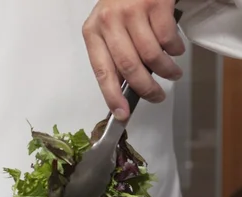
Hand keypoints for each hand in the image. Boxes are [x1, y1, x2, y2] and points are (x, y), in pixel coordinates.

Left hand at [82, 0, 184, 119]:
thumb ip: (111, 55)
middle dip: (146, 89)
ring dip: (166, 71)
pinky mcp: (156, 3)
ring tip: (172, 73)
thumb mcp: (107, 28)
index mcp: (92, 32)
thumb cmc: (122, 6)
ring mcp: (132, 10)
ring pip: (152, 55)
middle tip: (157, 97)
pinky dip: (175, 49)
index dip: (112, 96)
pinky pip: (168, 38)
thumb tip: (121, 91)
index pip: (101, 71)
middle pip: (129, 67)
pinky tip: (175, 49)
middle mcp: (109, 21)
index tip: (122, 114)